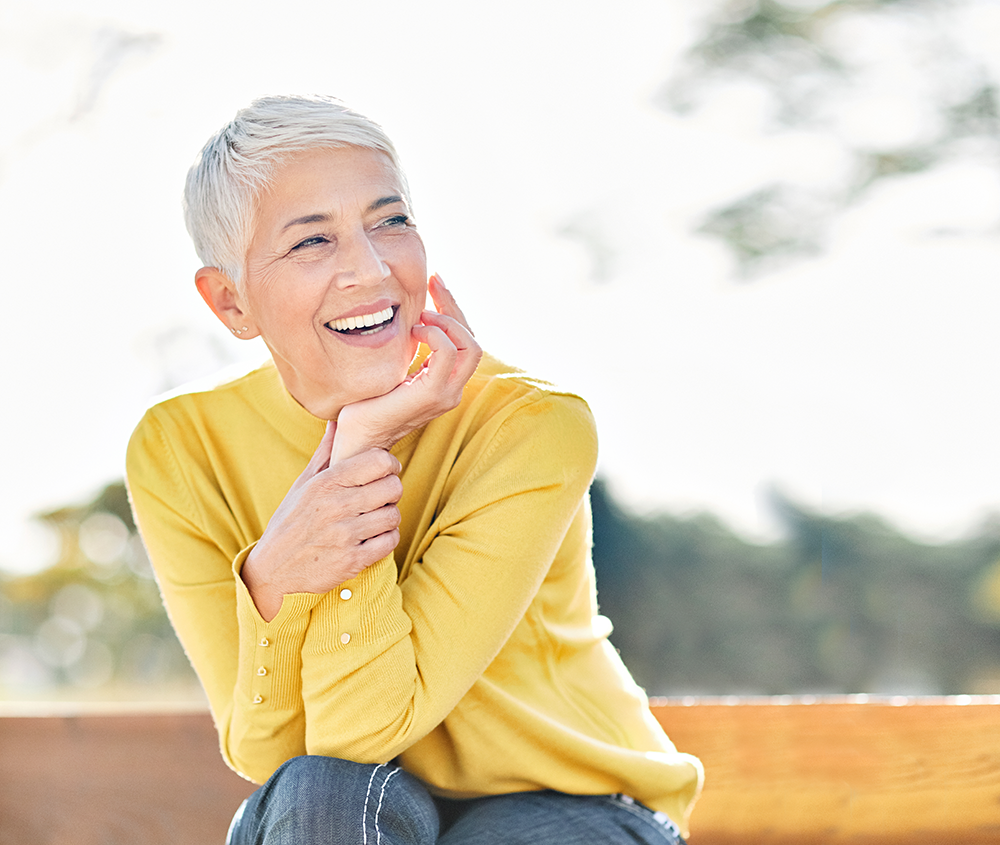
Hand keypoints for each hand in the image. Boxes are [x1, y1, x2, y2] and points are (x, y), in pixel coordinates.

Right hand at [241, 420, 403, 620]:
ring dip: (390, 517)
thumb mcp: (302, 485)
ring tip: (376, 518)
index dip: (390, 464)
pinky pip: (389, 542)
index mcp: (325, 483)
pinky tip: (374, 538)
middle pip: (392, 487)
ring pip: (393, 516)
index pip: (379, 461)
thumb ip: (325, 454)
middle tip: (382, 497)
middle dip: (392, 491)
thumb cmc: (290, 523)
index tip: (385, 471)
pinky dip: (387, 539)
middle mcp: (336, 506)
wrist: (273, 572)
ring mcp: (345, 535)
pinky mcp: (352, 561)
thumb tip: (336, 423)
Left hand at [332, 274, 481, 461]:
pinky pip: (447, 354)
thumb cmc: (365, 407)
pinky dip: (435, 334)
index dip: (452, 308)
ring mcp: (446, 394)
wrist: (356, 440)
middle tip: (434, 280)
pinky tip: (415, 329)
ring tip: (421, 313)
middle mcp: (452, 390)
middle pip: (472, 339)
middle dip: (453, 305)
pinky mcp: (432, 394)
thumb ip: (405, 350)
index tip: (434, 282)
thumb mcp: (390, 369)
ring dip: (447, 320)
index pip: (463, 340)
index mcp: (443, 382)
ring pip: (469, 345)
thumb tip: (401, 315)